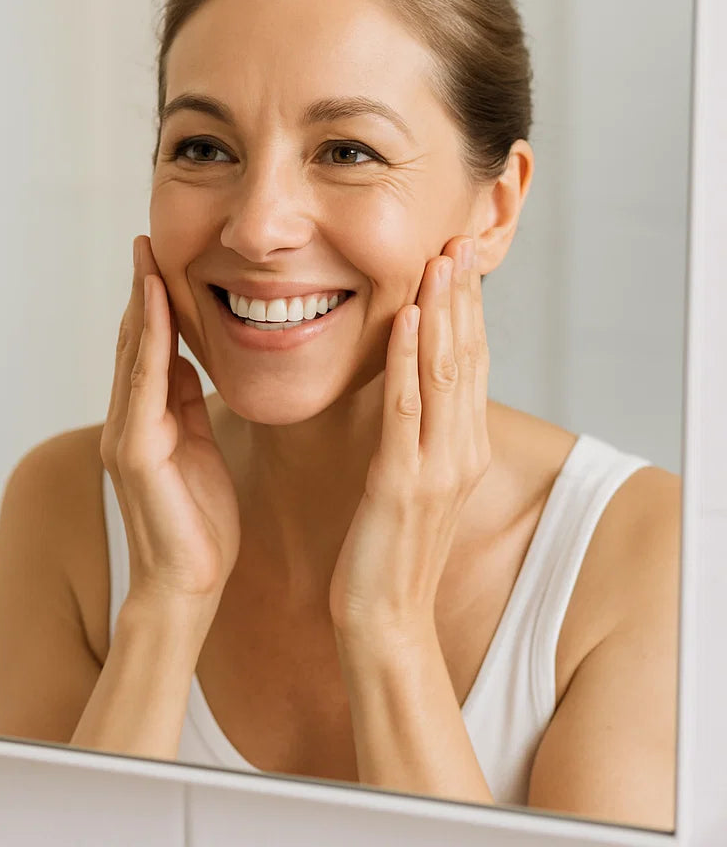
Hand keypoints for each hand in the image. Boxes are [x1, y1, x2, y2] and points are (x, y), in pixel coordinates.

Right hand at [100, 236, 239, 616]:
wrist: (189, 586)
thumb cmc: (199, 525)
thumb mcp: (200, 447)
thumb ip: (187, 404)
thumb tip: (186, 358)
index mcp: (148, 420)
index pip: (147, 350)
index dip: (151, 303)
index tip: (158, 259)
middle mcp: (129, 421)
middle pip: (132, 342)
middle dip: (139, 290)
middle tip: (144, 240)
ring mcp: (127, 435)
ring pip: (132, 355)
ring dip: (139, 302)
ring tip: (145, 255)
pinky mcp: (137, 452)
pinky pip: (144, 384)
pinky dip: (148, 340)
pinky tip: (155, 305)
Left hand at [329, 236, 489, 637]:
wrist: (385, 618)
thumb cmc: (389, 549)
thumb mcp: (412, 481)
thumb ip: (417, 434)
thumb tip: (410, 388)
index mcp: (460, 447)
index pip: (470, 362)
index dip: (467, 307)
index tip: (459, 257)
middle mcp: (460, 450)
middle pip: (467, 356)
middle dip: (462, 295)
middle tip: (459, 237)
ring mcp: (437, 467)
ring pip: (445, 372)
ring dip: (442, 312)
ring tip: (439, 261)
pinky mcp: (404, 483)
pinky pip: (407, 410)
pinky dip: (409, 362)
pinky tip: (406, 321)